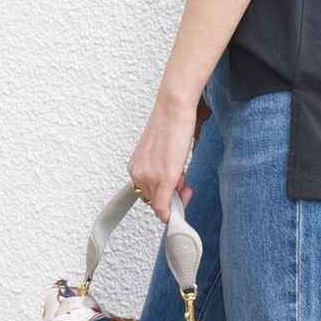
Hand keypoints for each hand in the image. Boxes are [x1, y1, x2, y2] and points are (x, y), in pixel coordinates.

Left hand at [127, 92, 207, 223]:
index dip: (165, 195)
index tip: (178, 189)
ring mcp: (149, 176)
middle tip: (184, 183)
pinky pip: (163, 208)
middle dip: (171, 196)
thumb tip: (172, 191)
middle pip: (154, 201)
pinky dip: (172, 213)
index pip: (148, 194)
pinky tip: (183, 202)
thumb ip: (163, 172)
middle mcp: (138, 173)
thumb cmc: (171, 124)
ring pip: (161, 204)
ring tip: (183, 176)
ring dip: (176, 197)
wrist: (174, 108)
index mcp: (136, 167)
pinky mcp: (164, 177)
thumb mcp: (163, 153)